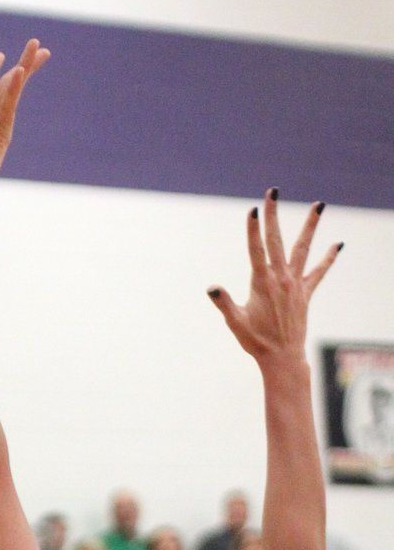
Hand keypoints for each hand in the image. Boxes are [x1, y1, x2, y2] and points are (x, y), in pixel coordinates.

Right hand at [208, 192, 341, 368]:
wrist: (282, 357)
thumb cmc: (256, 341)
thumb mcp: (235, 322)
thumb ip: (224, 303)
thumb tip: (212, 288)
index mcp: (262, 283)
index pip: (256, 249)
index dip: (253, 229)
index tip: (253, 210)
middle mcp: (281, 278)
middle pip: (277, 240)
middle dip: (273, 215)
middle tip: (273, 192)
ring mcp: (295, 284)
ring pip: (303, 248)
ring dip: (310, 225)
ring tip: (319, 204)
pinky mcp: (305, 293)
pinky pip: (319, 272)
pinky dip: (328, 258)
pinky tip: (338, 245)